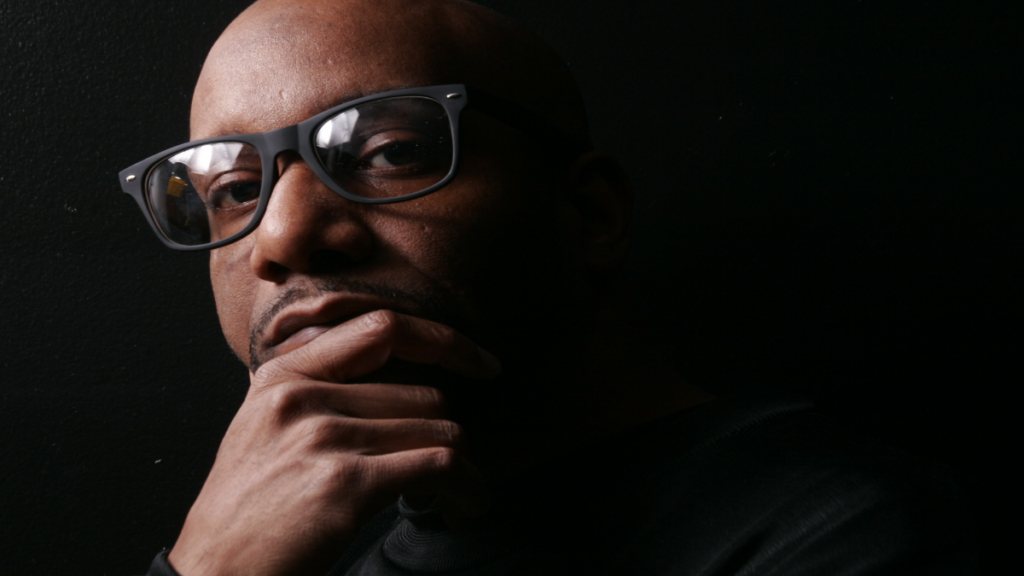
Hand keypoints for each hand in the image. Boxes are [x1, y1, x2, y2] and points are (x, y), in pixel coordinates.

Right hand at [167, 310, 498, 575]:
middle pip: (424, 394)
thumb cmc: (247, 511)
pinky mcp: (347, 484)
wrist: (214, 572)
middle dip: (445, 438)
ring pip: (440, 429)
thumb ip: (316, 391)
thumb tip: (398, 377)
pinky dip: (468, 487)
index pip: (383, 328)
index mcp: (283, 374)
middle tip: (444, 476)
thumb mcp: (263, 427)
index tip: (484, 365)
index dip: (446, 340)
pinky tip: (464, 506)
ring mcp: (324, 438)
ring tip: (449, 496)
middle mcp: (301, 396)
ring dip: (461, 467)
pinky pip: (441, 465)